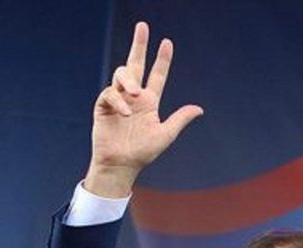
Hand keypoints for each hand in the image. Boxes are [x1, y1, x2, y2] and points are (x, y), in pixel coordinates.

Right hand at [84, 22, 202, 197]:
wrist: (122, 165)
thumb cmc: (143, 153)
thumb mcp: (165, 135)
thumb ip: (180, 120)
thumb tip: (199, 109)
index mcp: (150, 102)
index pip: (156, 75)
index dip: (162, 59)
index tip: (167, 42)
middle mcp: (134, 97)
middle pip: (135, 64)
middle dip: (139, 45)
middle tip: (143, 26)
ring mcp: (118, 100)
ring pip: (121, 75)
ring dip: (128, 79)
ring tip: (135, 92)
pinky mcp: (103, 106)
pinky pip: (109, 94)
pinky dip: (117, 100)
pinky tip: (125, 113)